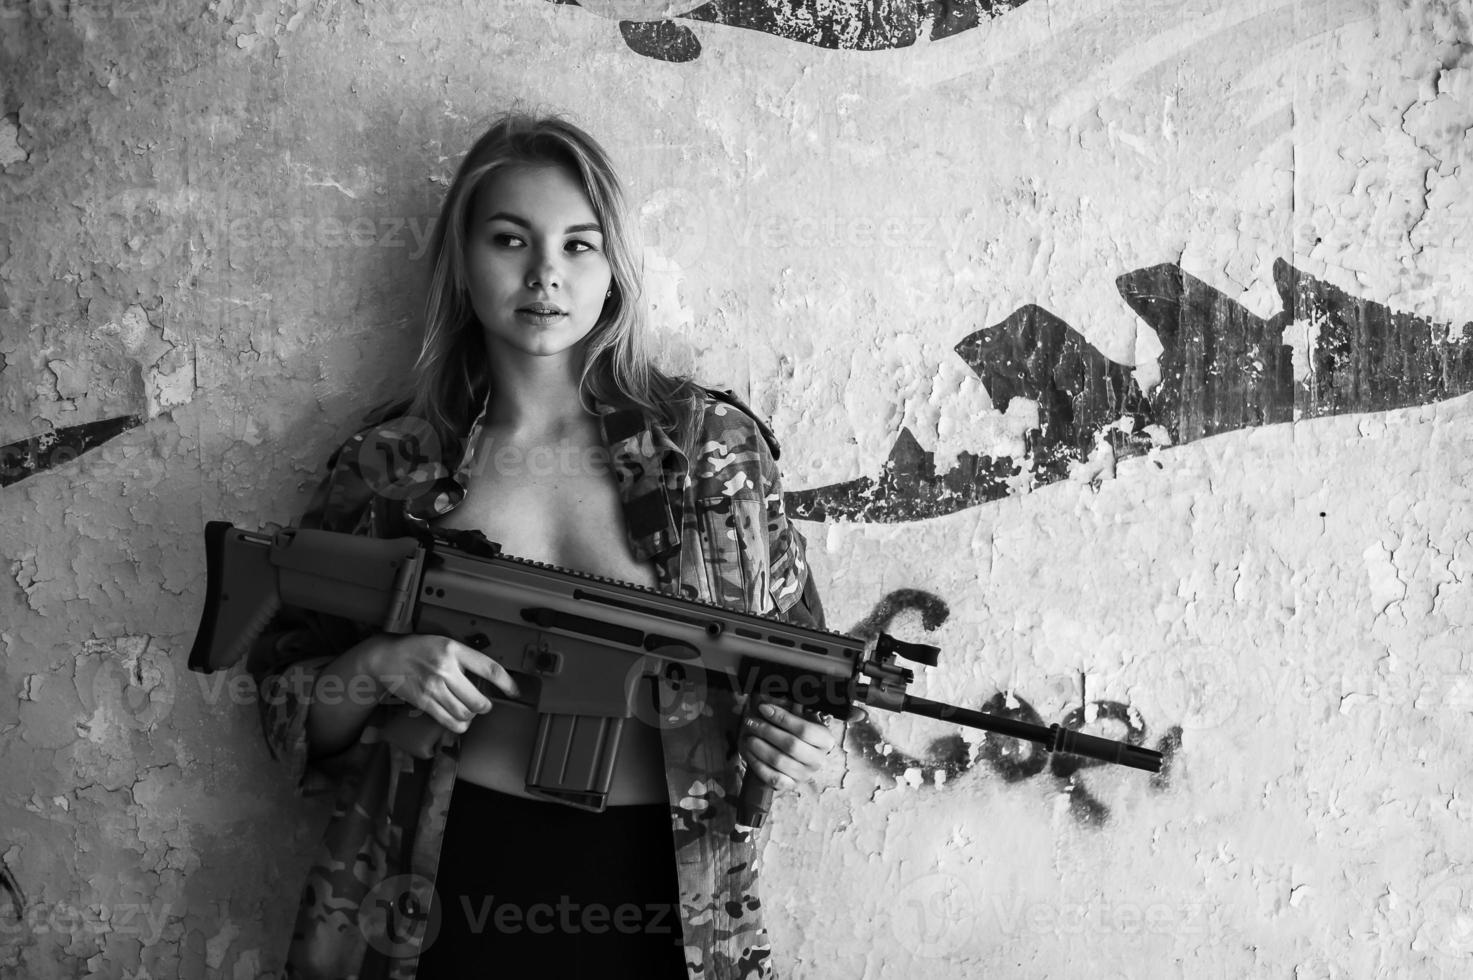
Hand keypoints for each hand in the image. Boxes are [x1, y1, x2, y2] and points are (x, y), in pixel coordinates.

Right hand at [361, 634, 518, 733]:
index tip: (514, 691)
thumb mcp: (444, 643)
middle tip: (484, 704)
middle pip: (478, 700)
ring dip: (471, 716)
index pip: (490, 668)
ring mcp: (434, 687)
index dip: (507, 683)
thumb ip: (464, 658)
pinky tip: (459, 720)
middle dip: (485, 706)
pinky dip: (459, 725)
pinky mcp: (423, 702)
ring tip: (469, 711)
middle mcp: (445, 669)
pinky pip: (448, 721)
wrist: (386, 657)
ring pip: (465, 714)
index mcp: (454, 650)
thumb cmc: (417, 649)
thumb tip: (486, 679)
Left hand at [738, 694, 837, 794]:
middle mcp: (817, 759)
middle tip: (751, 722)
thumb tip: (767, 704)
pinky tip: (749, 752)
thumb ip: (789, 711)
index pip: (804, 729)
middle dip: (767, 731)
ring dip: (759, 747)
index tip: (763, 708)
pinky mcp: (791, 785)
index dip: (782, 718)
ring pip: (779, 761)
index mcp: (825, 740)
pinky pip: (772, 777)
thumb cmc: (798, 734)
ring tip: (748, 736)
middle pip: (790, 745)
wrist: (801, 758)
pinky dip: (758, 764)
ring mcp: (805, 774)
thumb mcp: (801, 720)